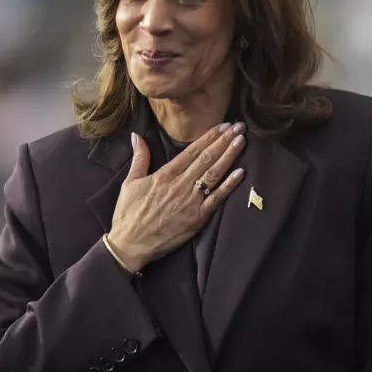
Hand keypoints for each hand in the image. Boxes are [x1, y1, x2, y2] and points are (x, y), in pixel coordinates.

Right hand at [107, 122, 246, 271]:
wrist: (131, 244)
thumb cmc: (128, 214)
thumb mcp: (130, 183)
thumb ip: (139, 158)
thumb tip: (137, 136)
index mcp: (164, 175)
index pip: (192, 151)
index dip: (209, 137)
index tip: (223, 126)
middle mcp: (180, 185)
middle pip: (207, 159)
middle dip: (224, 141)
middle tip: (239, 127)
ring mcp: (190, 202)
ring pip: (214, 174)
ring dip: (230, 157)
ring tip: (242, 142)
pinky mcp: (197, 218)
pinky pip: (217, 199)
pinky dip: (229, 185)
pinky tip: (241, 173)